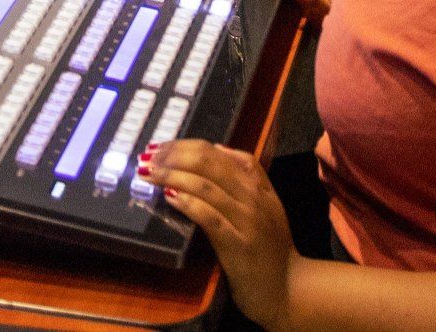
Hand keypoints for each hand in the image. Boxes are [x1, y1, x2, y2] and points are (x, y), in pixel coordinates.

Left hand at [142, 140, 297, 327]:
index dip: (186, 146)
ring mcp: (246, 220)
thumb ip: (249, 176)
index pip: (218, 153)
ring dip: (172, 176)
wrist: (288, 288)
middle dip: (173, 156)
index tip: (161, 147)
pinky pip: (209, 217)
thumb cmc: (272, 249)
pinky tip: (170, 197)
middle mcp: (253, 197)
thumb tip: (216, 149)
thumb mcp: (267, 205)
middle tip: (148, 157)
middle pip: (209, 163)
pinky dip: (188, 203)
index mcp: (258, 186)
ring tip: (150, 174)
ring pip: (205, 186)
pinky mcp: (237, 244)